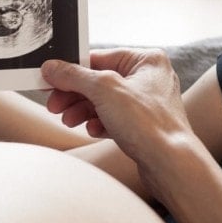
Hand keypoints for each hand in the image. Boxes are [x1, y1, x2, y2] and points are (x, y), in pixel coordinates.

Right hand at [40, 48, 193, 164]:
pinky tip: (94, 131)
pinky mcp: (143, 126)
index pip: (98, 58)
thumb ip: (74, 76)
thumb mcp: (104, 91)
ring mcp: (147, 103)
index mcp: (146, 60)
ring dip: (82, 111)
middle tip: (54, 105)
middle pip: (98, 81)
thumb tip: (51, 67)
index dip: (71, 70)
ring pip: (103, 102)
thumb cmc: (149, 123)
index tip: (50, 80)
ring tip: (70, 121)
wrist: (171, 164)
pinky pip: (113, 119)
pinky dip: (99, 124)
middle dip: (74, 95)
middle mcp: (149, 78)